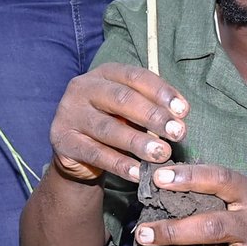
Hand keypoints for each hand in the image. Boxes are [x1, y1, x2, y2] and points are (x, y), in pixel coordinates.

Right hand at [50, 63, 187, 183]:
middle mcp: (83, 87)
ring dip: (139, 143)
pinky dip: (120, 164)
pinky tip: (138, 172)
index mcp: (104, 73)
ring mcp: (69, 113)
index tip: (183, 111)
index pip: (135, 77)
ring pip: (109, 128)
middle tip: (178, 133)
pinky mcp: (63, 140)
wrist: (77, 151)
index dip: (161, 92)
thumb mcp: (130, 110)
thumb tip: (180, 116)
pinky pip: (96, 154)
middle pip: (122, 100)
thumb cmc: (113, 122)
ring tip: (162, 154)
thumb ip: (152, 107)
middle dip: (154, 117)